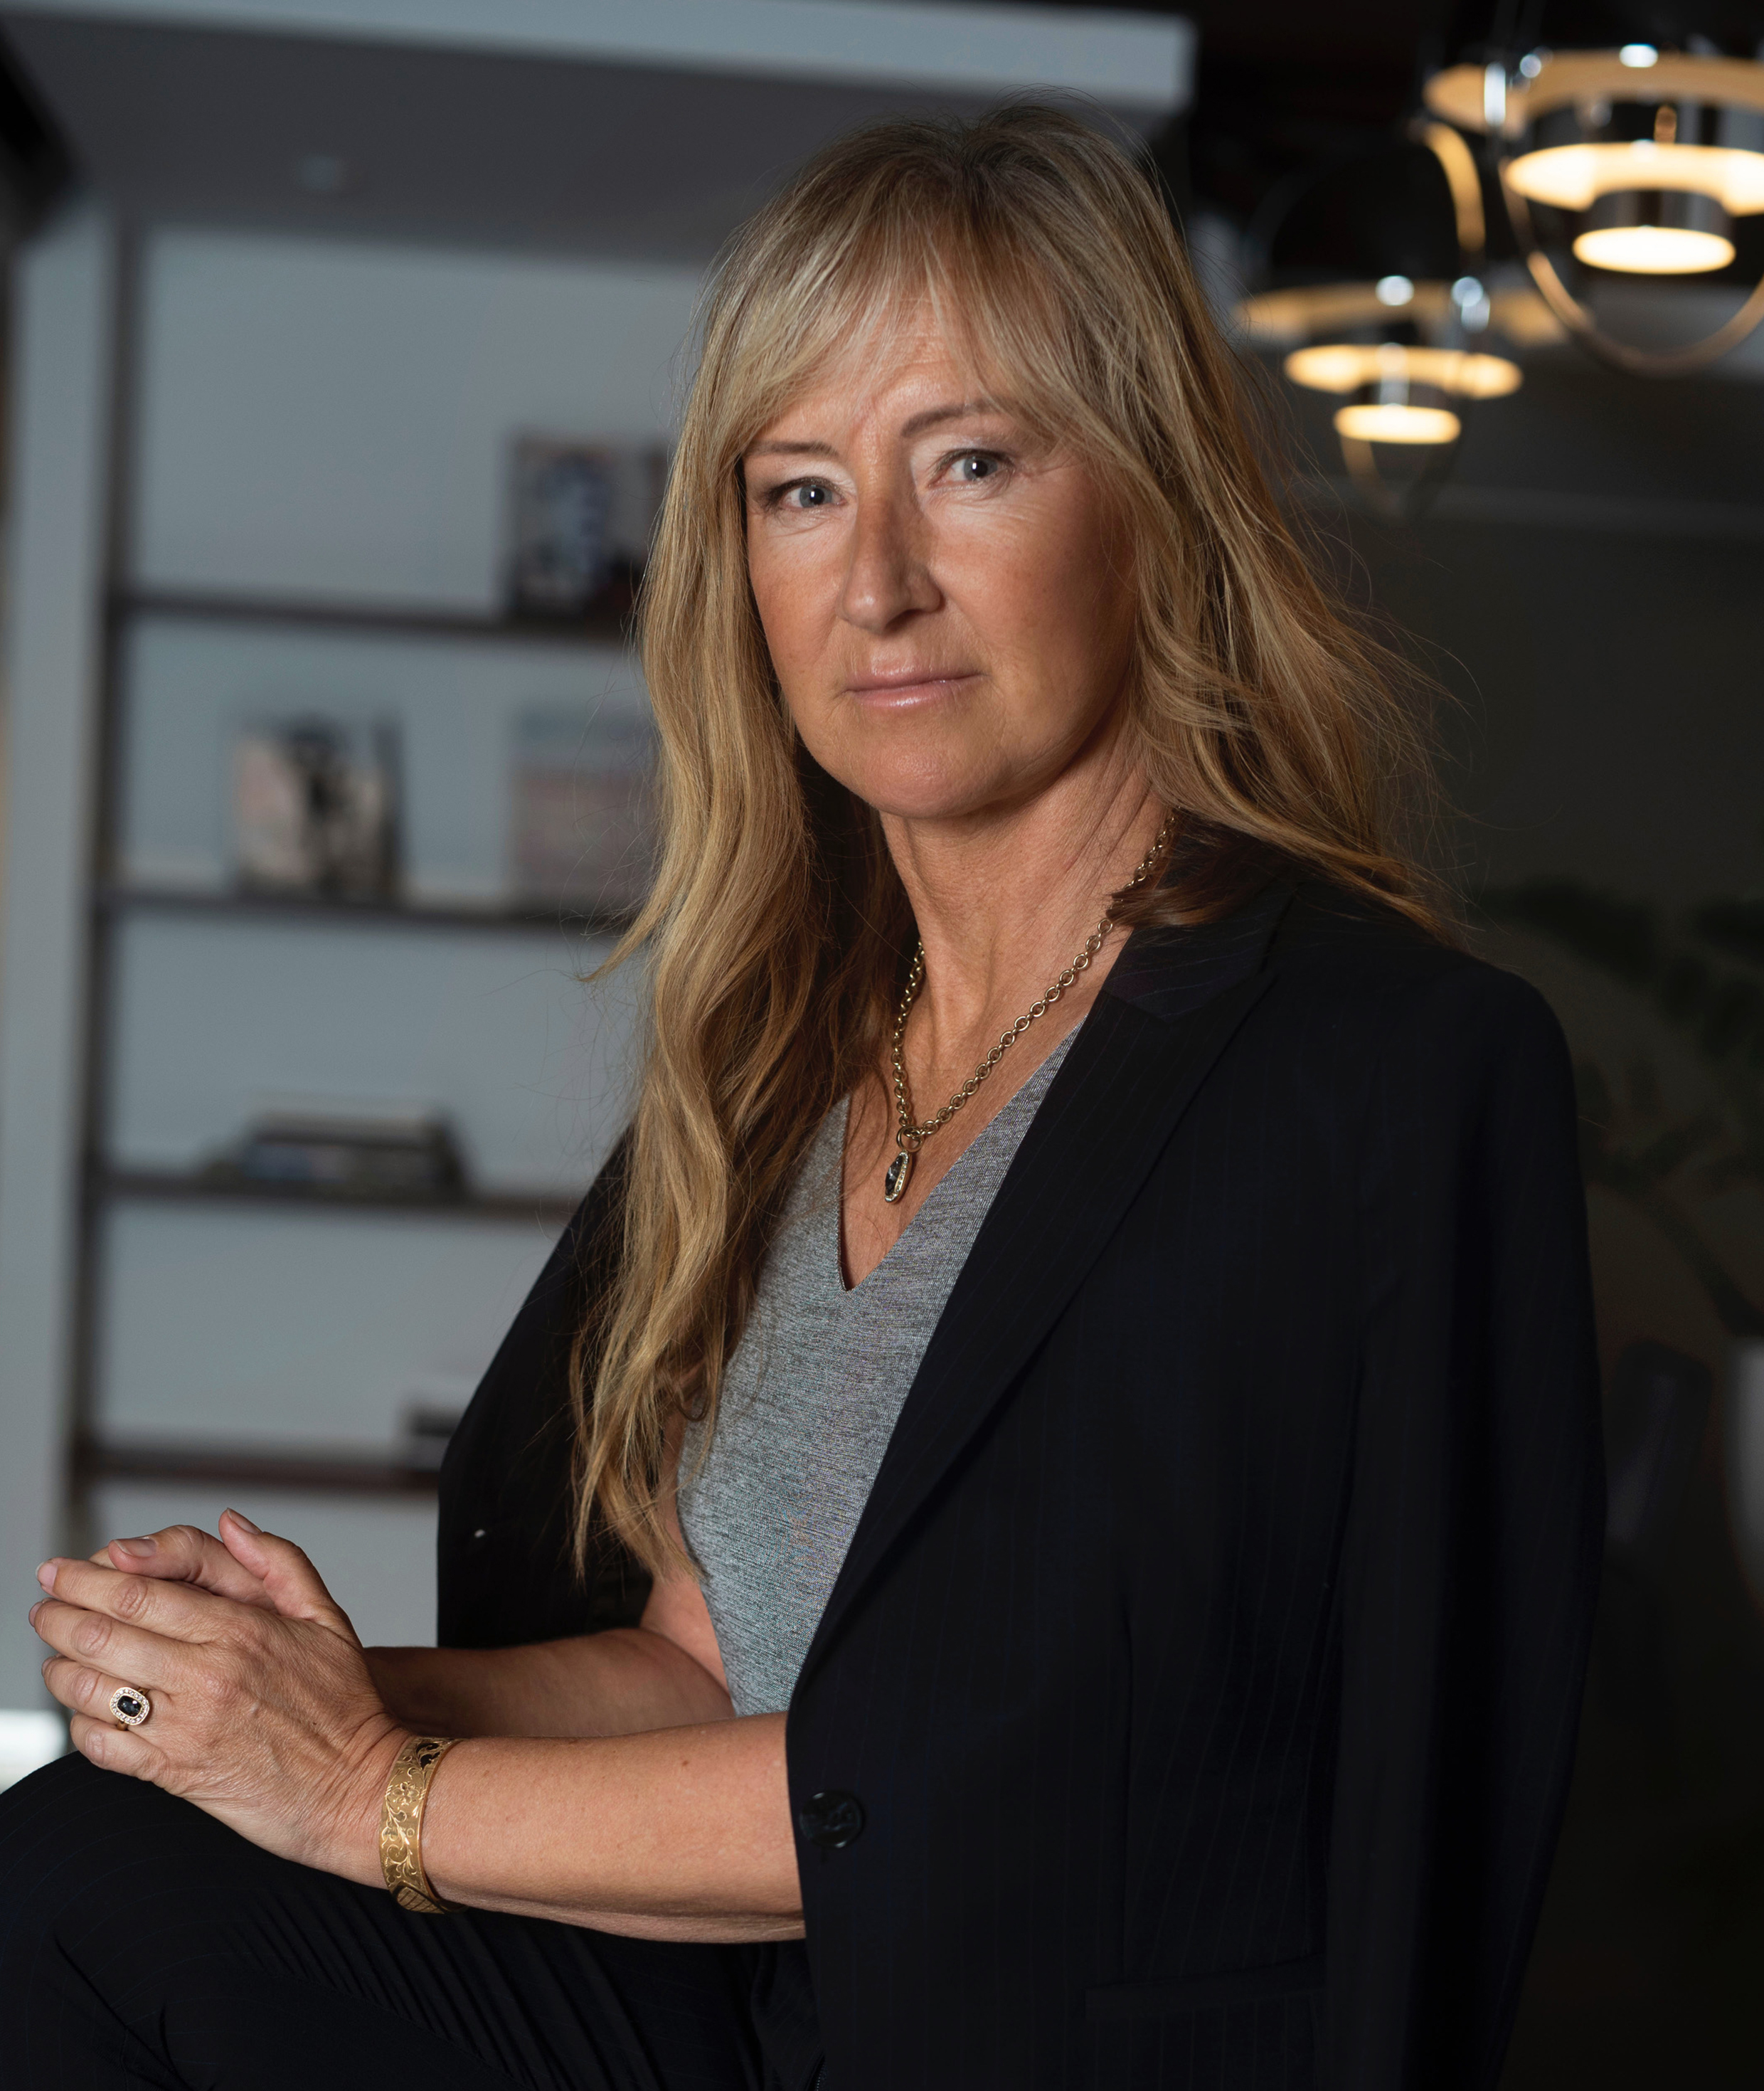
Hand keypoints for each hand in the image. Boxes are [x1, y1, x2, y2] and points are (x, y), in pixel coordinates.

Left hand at [30, 1510, 406, 1882]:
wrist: (357, 1787)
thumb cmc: (345, 1703)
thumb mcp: (326, 1616)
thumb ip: (277, 1560)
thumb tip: (230, 1522)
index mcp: (238, 1630)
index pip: (137, 1593)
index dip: (84, 1578)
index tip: (59, 1571)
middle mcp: (205, 1675)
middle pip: (102, 1635)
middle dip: (57, 1615)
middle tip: (43, 1606)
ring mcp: (185, 1727)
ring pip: (92, 1690)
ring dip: (59, 1669)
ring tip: (55, 1656)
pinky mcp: (174, 1773)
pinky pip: (102, 1746)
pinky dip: (80, 1724)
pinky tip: (84, 1710)